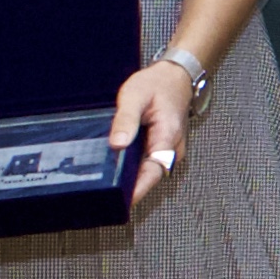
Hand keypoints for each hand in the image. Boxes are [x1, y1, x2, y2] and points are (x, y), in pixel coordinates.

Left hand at [107, 56, 199, 208]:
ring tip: (106, 186)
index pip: (153, 172)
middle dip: (129, 188)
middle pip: (150, 177)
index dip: (137, 190)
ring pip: (149, 173)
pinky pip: (147, 165)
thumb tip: (117, 144)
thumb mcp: (135, 95)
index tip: (121, 202)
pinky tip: (116, 170)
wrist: (175, 76)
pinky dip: (133, 170)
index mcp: (168, 136)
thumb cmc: (157, 84)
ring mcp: (168, 151)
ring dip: (130, 180)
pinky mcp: (161, 149)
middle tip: (103, 197)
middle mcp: (172, 148)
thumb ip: (125, 120)